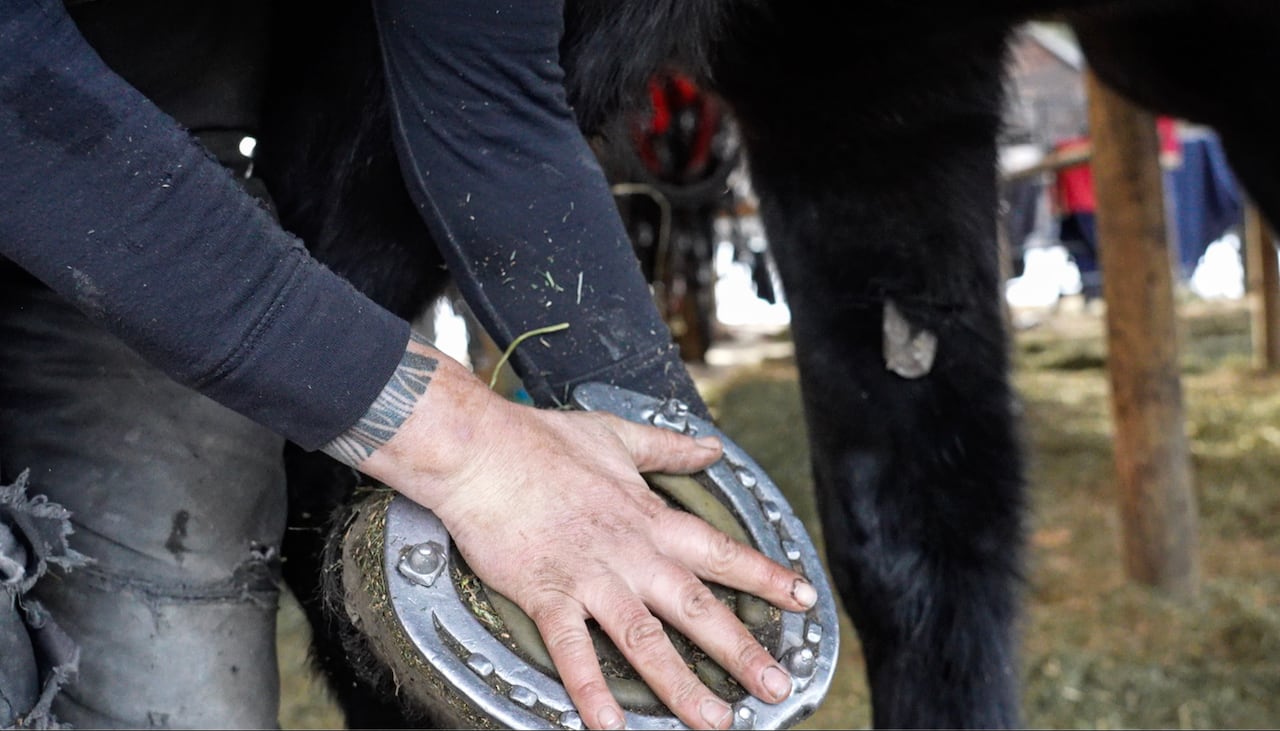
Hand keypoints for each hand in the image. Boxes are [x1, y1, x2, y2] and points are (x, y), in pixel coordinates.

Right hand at [343, 336, 816, 729]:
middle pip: (697, 606)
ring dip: (681, 684)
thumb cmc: (542, 443)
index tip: (803, 599)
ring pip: (646, 638)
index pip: (720, 551)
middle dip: (740, 649)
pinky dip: (590, 688)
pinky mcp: (548, 593)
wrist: (482, 451)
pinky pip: (573, 649)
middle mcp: (630, 553)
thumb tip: (709, 446)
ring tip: (713, 721)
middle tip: (776, 685)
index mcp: (649, 518)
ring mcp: (591, 576)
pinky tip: (608, 724)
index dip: (766, 575)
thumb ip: (668, 448)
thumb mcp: (618, 436)